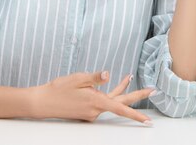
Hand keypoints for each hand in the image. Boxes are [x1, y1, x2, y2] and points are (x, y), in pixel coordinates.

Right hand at [28, 71, 154, 124]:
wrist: (43, 102)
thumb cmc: (59, 89)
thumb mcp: (77, 78)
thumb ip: (95, 77)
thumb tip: (107, 74)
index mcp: (95, 101)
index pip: (120, 108)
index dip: (136, 114)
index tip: (148, 120)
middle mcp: (95, 110)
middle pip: (121, 104)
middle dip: (137, 96)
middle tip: (152, 90)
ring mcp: (91, 113)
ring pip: (111, 101)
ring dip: (121, 90)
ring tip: (129, 76)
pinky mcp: (87, 112)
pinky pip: (103, 103)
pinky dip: (109, 94)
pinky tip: (107, 84)